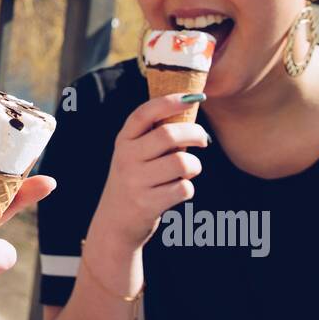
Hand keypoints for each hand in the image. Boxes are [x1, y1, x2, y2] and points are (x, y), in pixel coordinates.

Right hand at [89, 92, 208, 252]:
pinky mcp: (147, 204)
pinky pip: (183, 188)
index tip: (193, 98)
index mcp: (123, 140)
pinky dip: (188, 188)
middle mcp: (126, 158)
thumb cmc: (135, 180)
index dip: (170, 101)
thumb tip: (190, 107)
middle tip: (203, 139)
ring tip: (188, 171)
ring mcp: (135, 181)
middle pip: (169, 134)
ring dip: (194, 166)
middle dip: (194, 133)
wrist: (115, 222)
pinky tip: (178, 190)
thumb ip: (154, 135)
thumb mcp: (134, 154)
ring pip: (182, 163)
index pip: (145, 113)